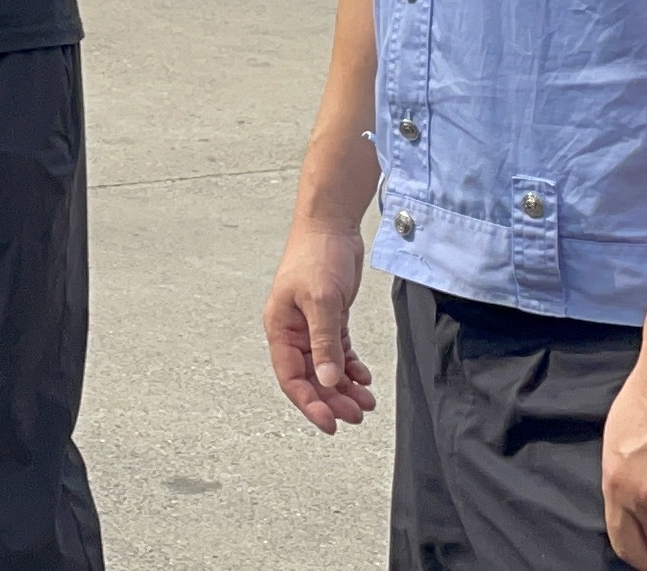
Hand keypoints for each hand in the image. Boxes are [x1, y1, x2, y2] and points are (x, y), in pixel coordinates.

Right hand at [263, 222, 376, 433]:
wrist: (331, 224)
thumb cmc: (317, 255)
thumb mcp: (322, 300)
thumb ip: (325, 342)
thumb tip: (328, 381)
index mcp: (280, 329)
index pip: (292, 378)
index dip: (309, 403)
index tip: (330, 423)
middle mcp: (293, 332)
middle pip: (311, 377)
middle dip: (332, 400)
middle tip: (356, 416)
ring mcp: (311, 326)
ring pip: (327, 368)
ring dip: (344, 387)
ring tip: (366, 403)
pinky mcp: (330, 318)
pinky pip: (338, 352)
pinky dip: (350, 368)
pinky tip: (363, 378)